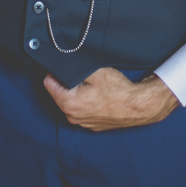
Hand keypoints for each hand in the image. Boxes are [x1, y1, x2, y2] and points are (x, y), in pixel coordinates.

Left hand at [43, 66, 178, 131]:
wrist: (137, 106)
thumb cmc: (117, 89)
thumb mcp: (94, 71)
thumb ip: (74, 67)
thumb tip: (61, 61)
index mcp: (68, 103)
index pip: (48, 83)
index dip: (54, 71)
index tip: (62, 65)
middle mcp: (72, 117)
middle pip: (58, 93)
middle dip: (65, 82)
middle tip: (80, 74)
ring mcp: (82, 123)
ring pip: (70, 102)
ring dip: (75, 93)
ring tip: (90, 84)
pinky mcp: (92, 125)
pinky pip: (82, 110)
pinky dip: (85, 102)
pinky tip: (96, 95)